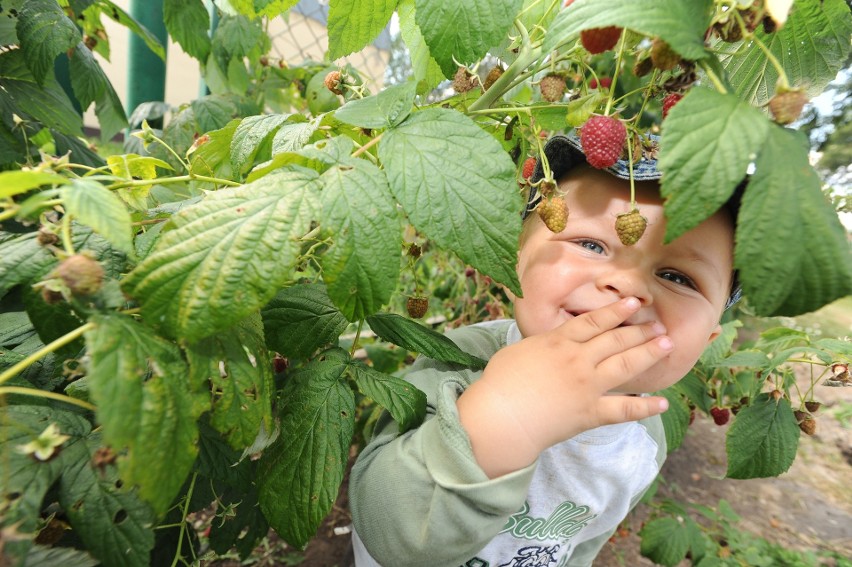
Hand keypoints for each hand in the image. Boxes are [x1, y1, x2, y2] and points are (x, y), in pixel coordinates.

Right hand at [456, 297, 671, 477]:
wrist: (503, 417)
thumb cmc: (500, 383)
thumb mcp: (518, 350)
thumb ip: (541, 344)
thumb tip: (551, 342)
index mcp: (558, 341)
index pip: (594, 322)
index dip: (616, 311)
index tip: (634, 302)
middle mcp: (579, 360)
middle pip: (616, 340)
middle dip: (640, 330)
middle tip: (659, 324)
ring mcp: (588, 386)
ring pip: (626, 366)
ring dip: (649, 354)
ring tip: (668, 345)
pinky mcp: (591, 413)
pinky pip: (624, 409)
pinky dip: (645, 407)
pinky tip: (663, 402)